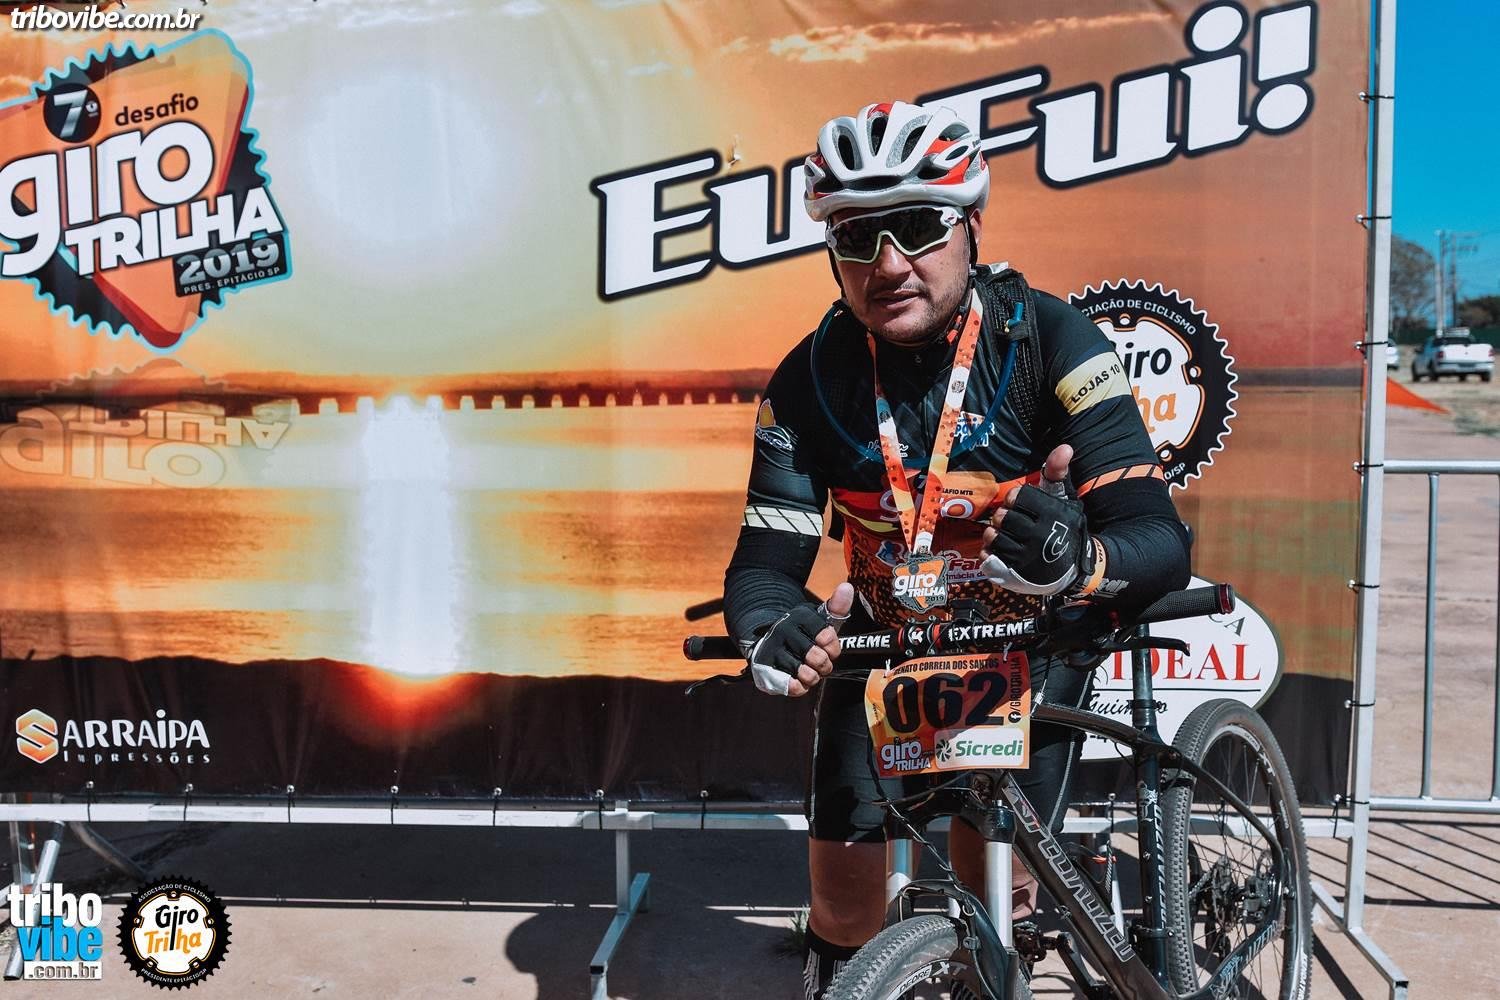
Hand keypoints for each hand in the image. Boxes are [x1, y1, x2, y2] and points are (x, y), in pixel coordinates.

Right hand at [748, 582, 854, 696]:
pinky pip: (793, 687)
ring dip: (812, 677)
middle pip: (819, 659)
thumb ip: (837, 606)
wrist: (766, 642)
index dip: (833, 649)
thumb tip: (847, 588)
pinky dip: (800, 686)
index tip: (828, 648)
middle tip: (819, 662)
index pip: (828, 638)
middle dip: (824, 665)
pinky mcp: (764, 669)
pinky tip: (796, 677)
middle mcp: (784, 631)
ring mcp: (772, 650)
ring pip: (807, 675)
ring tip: (807, 669)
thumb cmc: (800, 634)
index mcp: (799, 617)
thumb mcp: (819, 619)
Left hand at [979, 444, 1092, 595]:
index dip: (1015, 500)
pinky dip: (990, 553)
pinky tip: (1001, 551)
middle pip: (1001, 517)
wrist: (1074, 568)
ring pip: (993, 537)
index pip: (1015, 497)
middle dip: (1003, 517)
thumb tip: (1065, 447)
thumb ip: (1058, 473)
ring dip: (995, 534)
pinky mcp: (1016, 576)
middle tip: (1013, 522)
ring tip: (1007, 536)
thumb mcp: (1065, 500)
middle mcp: (1039, 537)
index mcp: (1050, 515)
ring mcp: (1026, 558)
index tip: (1022, 506)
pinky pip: (988, 558)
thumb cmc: (1065, 529)